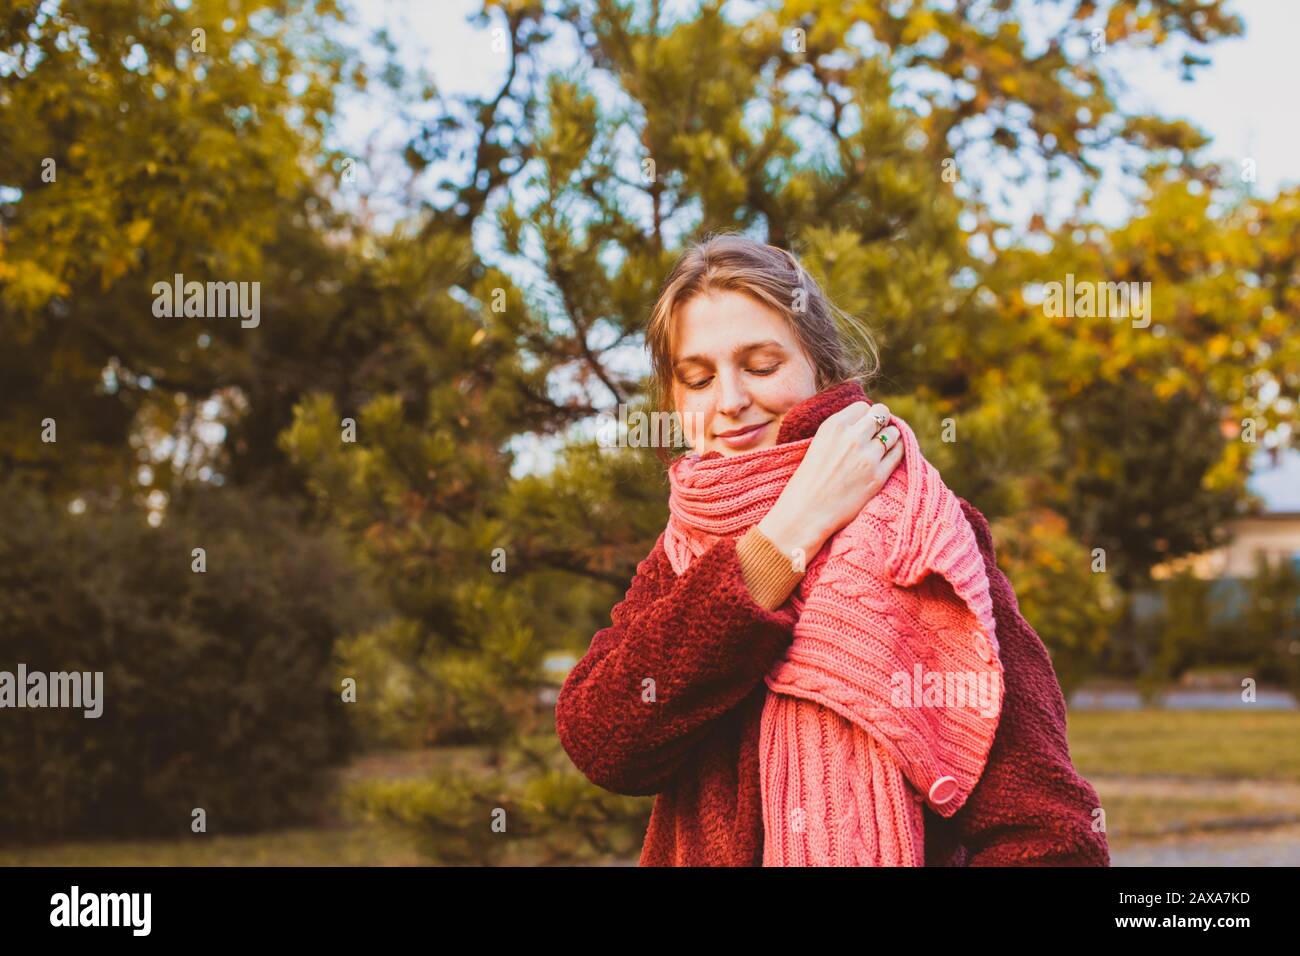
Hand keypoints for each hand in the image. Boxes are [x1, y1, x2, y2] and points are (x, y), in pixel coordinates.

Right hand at [757, 401, 903, 566]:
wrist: (806, 512)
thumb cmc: (808, 480)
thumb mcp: (818, 443)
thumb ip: (840, 430)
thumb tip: (864, 421)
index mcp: (833, 426)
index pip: (862, 406)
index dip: (864, 415)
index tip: (863, 425)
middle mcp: (853, 437)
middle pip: (881, 413)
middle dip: (881, 421)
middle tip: (877, 432)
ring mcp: (867, 457)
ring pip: (893, 433)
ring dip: (890, 437)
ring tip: (882, 446)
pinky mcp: (878, 476)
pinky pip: (898, 453)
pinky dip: (897, 451)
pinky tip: (889, 455)